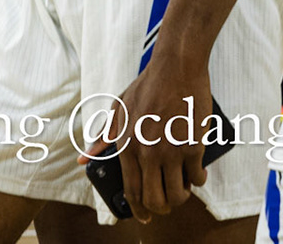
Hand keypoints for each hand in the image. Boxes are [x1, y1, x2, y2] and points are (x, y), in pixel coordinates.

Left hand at [87, 52, 212, 222]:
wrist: (176, 66)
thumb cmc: (148, 85)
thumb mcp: (119, 108)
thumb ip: (103, 136)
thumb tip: (84, 158)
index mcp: (127, 146)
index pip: (131, 190)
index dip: (139, 209)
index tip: (145, 216)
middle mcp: (147, 153)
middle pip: (154, 199)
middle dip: (162, 208)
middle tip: (167, 204)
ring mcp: (171, 151)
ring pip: (177, 194)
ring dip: (181, 197)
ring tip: (184, 188)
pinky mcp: (193, 146)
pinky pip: (197, 177)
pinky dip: (198, 180)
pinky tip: (197, 174)